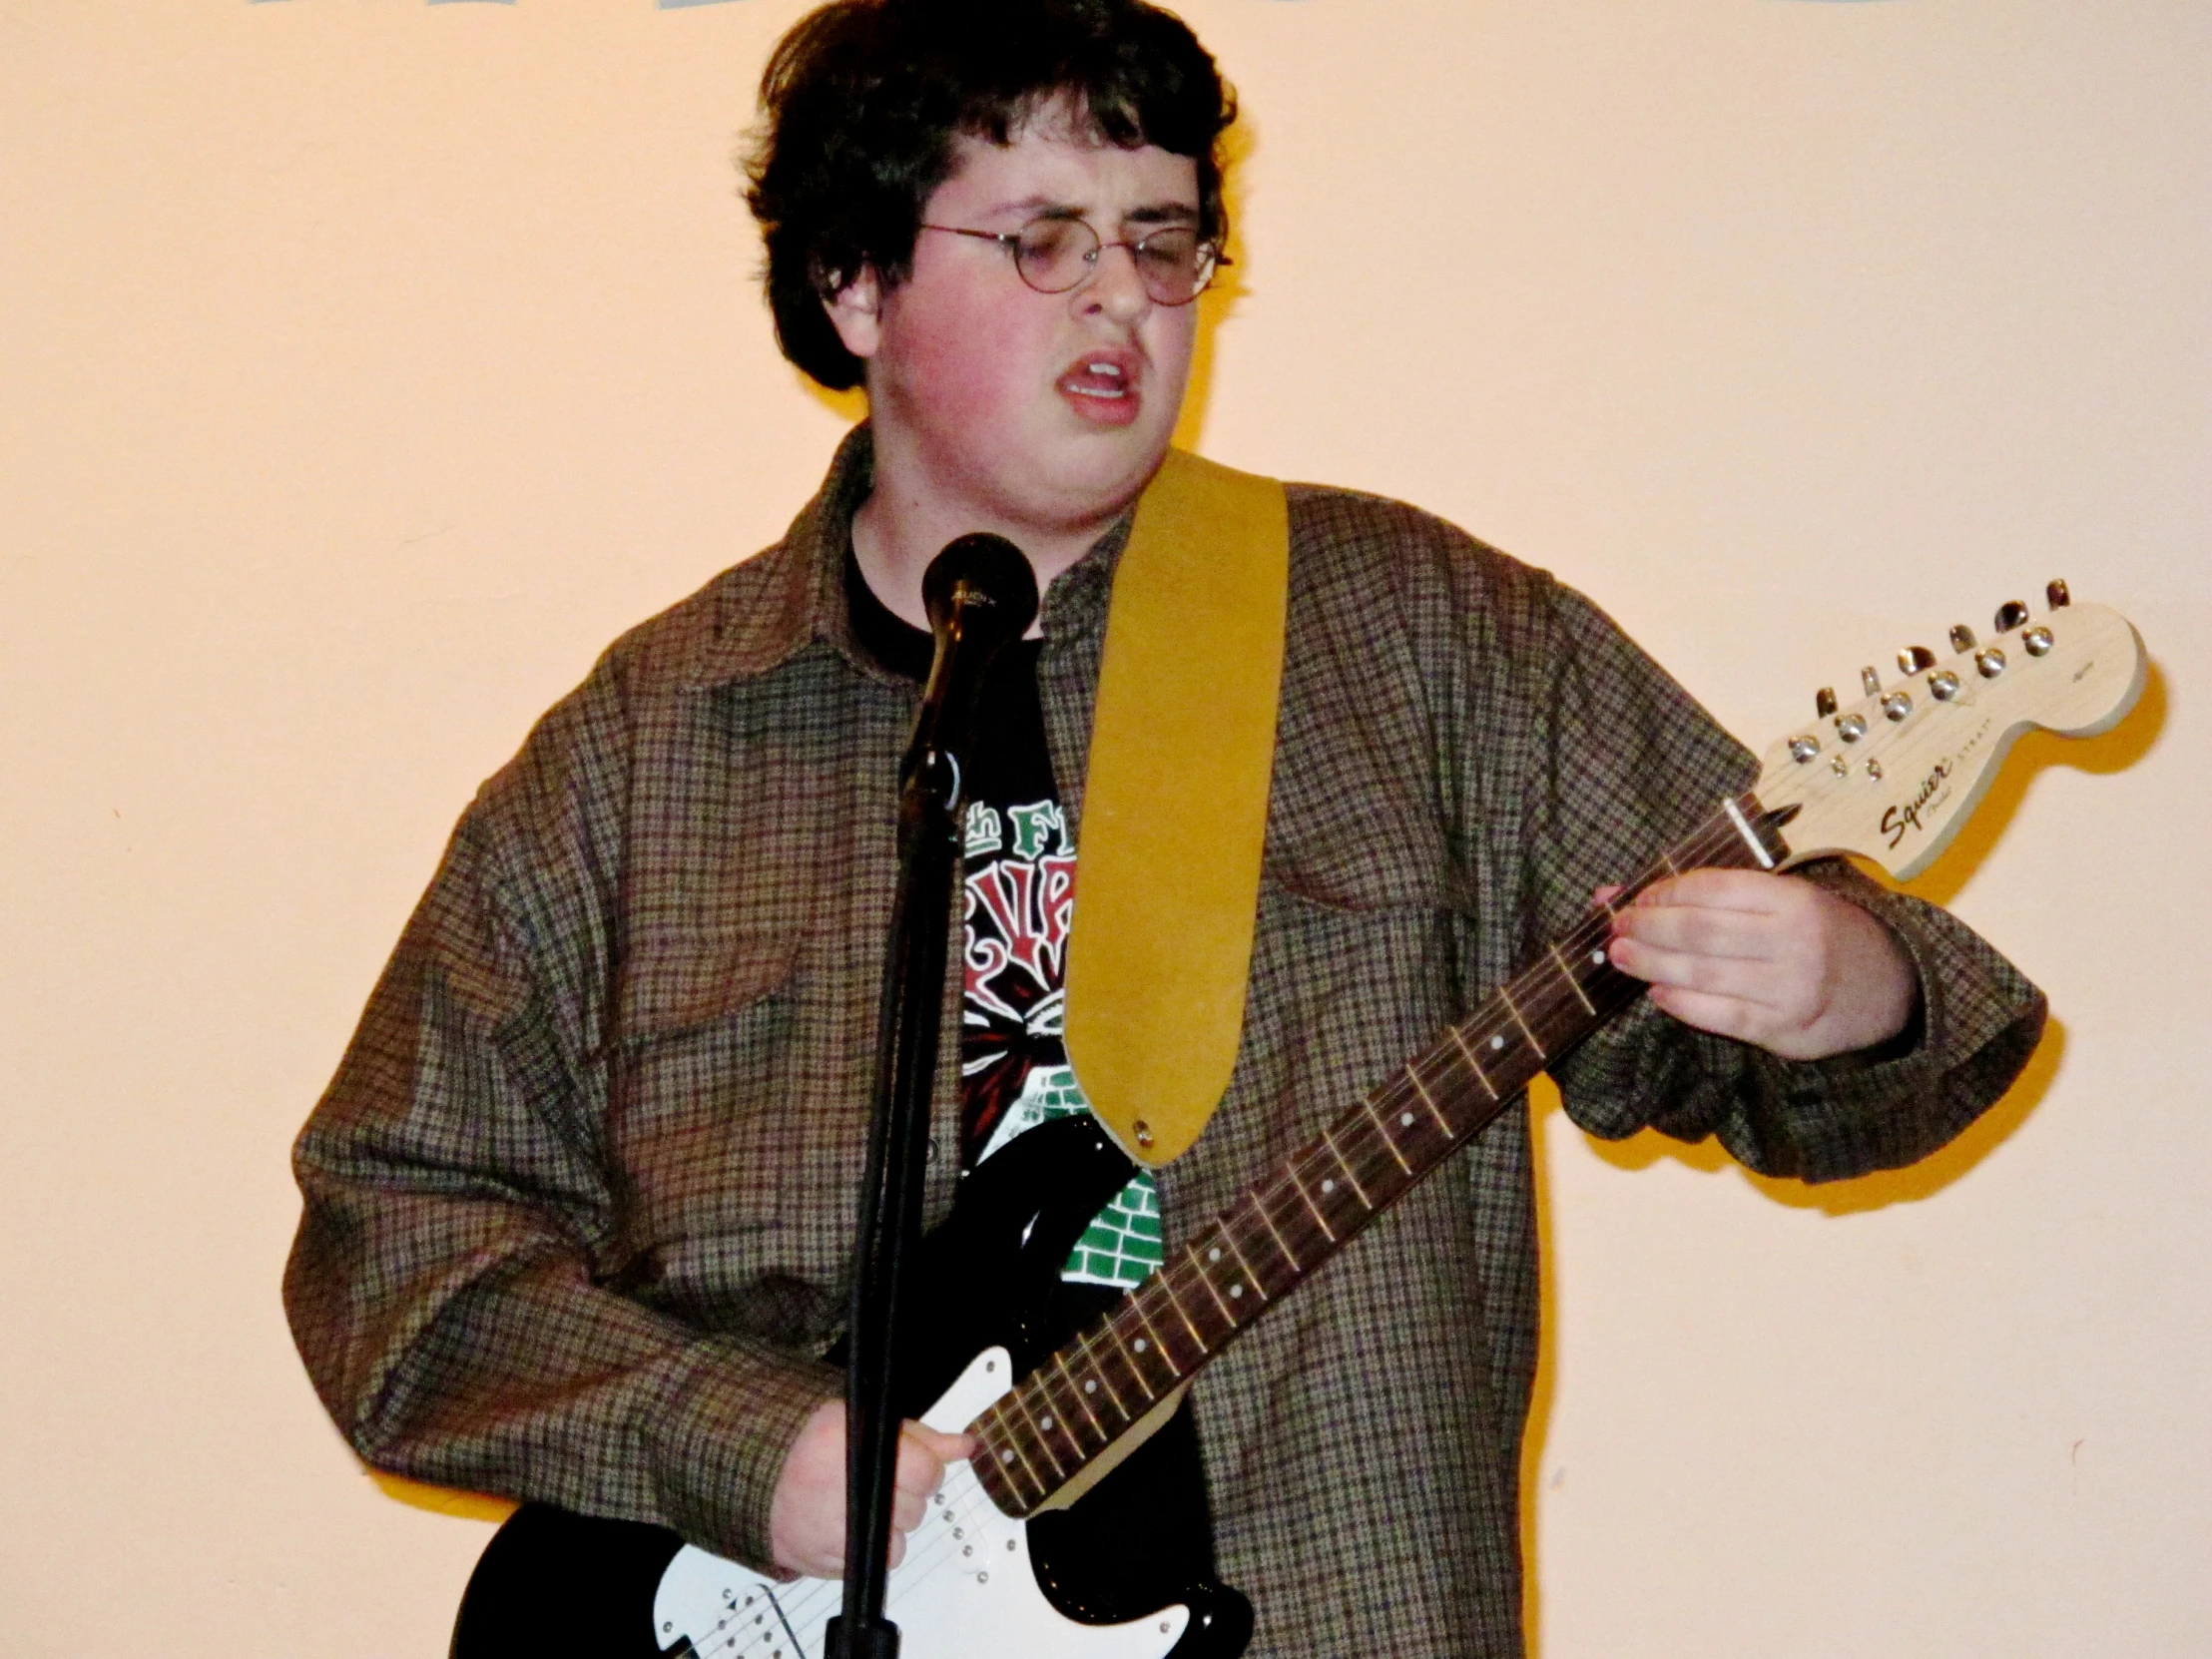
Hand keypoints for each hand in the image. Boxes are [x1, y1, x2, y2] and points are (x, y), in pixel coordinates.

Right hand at [768, 1400, 972, 1578]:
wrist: (759, 1478)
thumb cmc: (810, 1445)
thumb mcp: (864, 1423)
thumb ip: (920, 1437)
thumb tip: (964, 1446)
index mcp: (861, 1449)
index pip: (927, 1471)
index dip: (923, 1468)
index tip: (910, 1464)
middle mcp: (852, 1493)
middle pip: (916, 1508)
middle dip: (905, 1494)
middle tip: (875, 1482)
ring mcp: (840, 1533)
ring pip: (901, 1540)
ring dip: (890, 1524)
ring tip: (858, 1503)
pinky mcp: (833, 1563)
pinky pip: (878, 1561)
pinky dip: (871, 1547)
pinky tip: (850, 1524)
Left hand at [1602, 869, 1916, 1060]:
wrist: (1890, 986)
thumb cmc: (1822, 933)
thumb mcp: (1784, 900)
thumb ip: (1716, 894)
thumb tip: (1621, 892)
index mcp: (1792, 899)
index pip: (1714, 889)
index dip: (1666, 891)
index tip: (1636, 897)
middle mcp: (1794, 941)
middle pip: (1701, 931)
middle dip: (1649, 927)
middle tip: (1616, 927)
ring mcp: (1791, 988)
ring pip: (1705, 974)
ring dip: (1653, 964)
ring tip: (1621, 956)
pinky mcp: (1786, 1030)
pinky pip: (1722, 1016)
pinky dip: (1683, 1005)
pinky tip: (1657, 994)